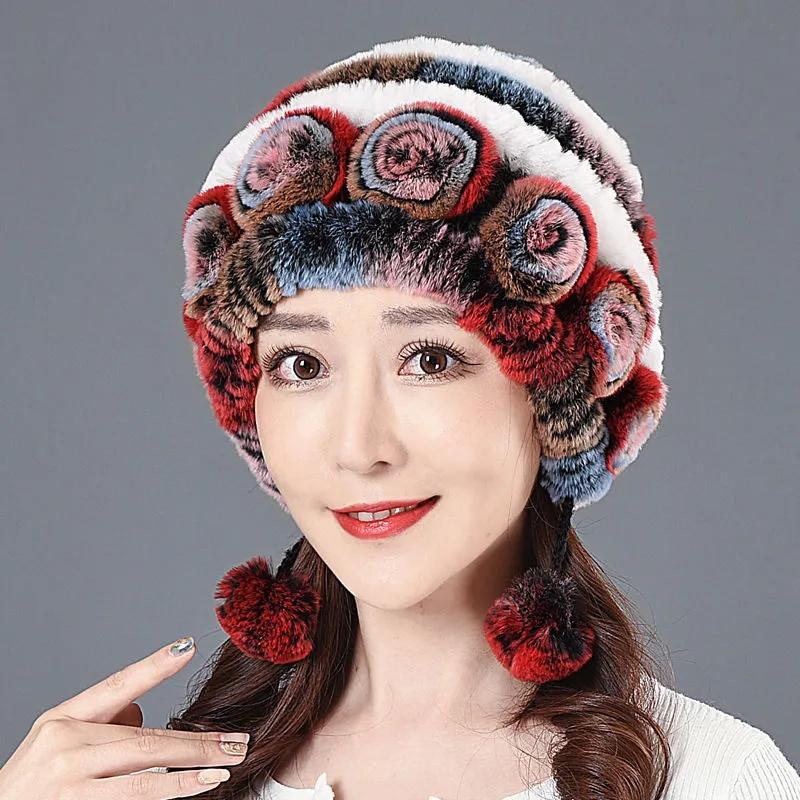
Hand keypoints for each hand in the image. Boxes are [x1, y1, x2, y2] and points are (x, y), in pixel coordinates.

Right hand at [0, 637, 249, 798]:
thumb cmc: (36, 779)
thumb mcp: (59, 739)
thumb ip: (104, 724)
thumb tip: (150, 718)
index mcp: (61, 719)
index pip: (116, 685)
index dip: (154, 666)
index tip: (188, 646)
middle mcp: (63, 748)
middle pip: (142, 741)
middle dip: (195, 743)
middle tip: (235, 742)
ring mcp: (66, 787)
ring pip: (140, 778)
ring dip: (186, 776)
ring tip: (220, 769)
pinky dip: (162, 797)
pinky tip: (189, 791)